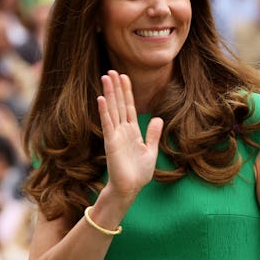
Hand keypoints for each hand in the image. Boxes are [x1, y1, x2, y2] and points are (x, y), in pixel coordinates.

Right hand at [98, 71, 162, 199]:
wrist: (130, 189)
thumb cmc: (139, 173)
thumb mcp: (151, 151)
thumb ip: (153, 134)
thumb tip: (158, 119)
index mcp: (132, 131)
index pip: (129, 107)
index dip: (126, 91)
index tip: (123, 76)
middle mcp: (122, 130)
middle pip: (119, 104)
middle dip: (116, 87)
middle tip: (111, 70)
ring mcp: (115, 135)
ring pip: (112, 109)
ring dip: (109, 93)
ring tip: (106, 77)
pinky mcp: (111, 142)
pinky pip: (107, 124)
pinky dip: (104, 111)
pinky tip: (101, 98)